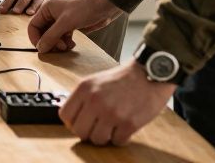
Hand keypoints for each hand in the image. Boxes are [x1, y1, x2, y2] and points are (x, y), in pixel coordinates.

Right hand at [28, 0, 123, 52]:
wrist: (104, 6)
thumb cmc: (84, 9)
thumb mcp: (65, 24)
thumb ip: (51, 36)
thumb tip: (40, 49)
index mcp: (46, 8)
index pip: (33, 26)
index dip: (35, 38)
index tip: (42, 49)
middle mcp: (52, 14)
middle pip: (43, 33)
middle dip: (50, 42)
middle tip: (59, 48)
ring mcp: (61, 20)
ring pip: (53, 36)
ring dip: (58, 44)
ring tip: (67, 46)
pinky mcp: (70, 25)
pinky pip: (62, 37)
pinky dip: (65, 43)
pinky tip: (72, 44)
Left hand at [60, 62, 174, 145]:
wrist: (149, 73)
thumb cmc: (123, 78)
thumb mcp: (95, 81)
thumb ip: (82, 98)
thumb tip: (71, 117)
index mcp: (84, 89)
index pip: (65, 115)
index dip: (72, 122)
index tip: (80, 123)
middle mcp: (95, 101)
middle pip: (79, 131)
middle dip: (88, 132)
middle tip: (97, 128)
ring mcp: (112, 113)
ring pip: (97, 140)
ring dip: (105, 137)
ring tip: (112, 127)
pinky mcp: (129, 123)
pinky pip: (117, 141)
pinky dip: (121, 138)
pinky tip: (124, 128)